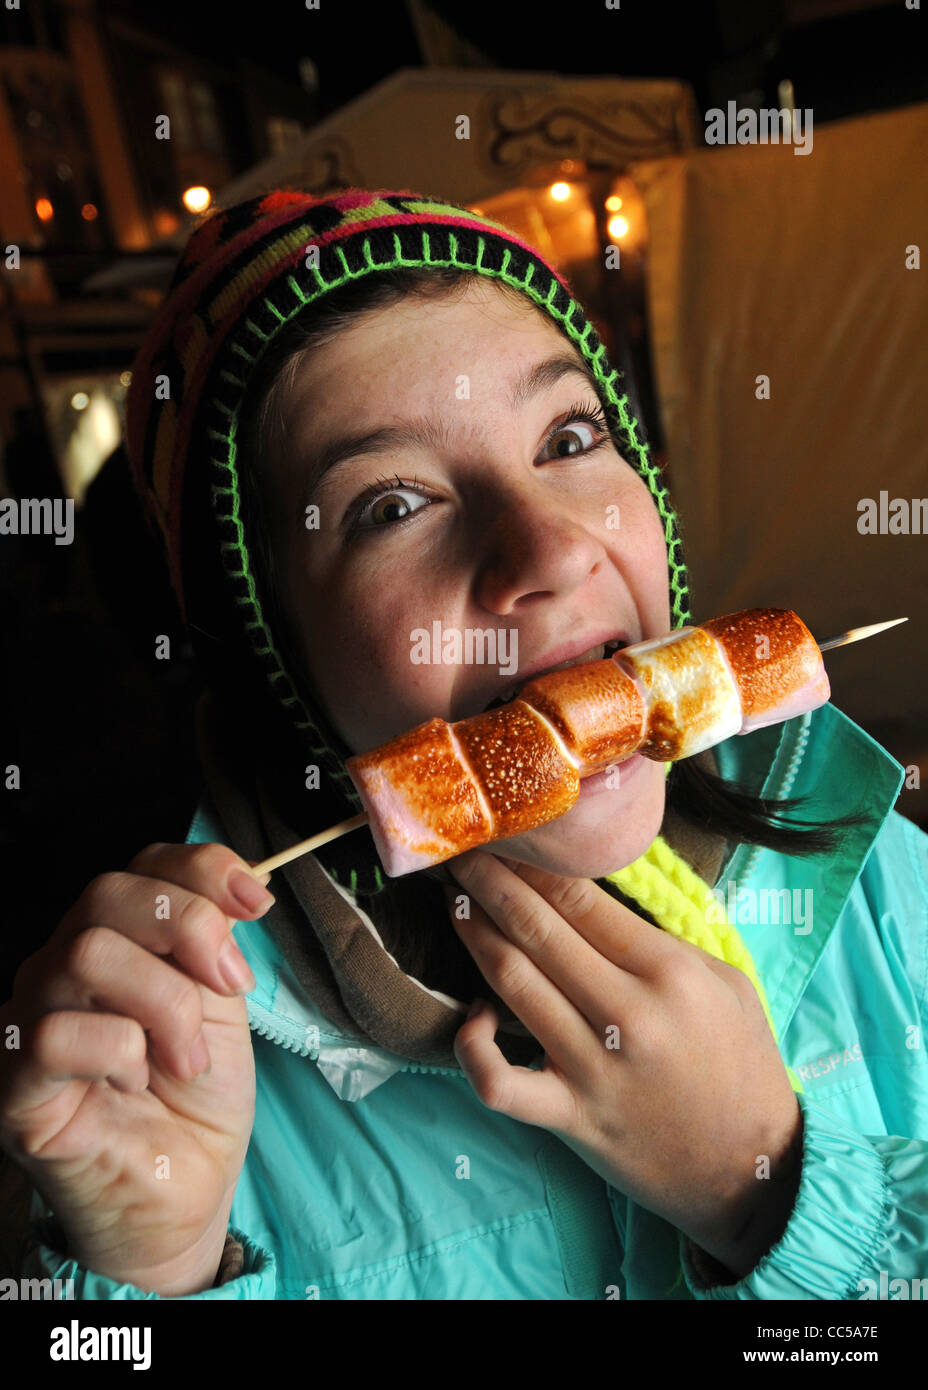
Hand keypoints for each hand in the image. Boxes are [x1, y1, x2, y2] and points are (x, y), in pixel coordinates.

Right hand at [0, 843, 272, 1294]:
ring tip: (187, 1057)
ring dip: (165, 1004)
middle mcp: (62, 967)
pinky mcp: (14, 1084)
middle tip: (228, 987)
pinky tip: (133, 1083)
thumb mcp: (222, 1003)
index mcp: (117, 940)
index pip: (143, 865)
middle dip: (189, 931)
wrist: (185, 1192)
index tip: (257, 902)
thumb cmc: (196, 1099)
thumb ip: (216, 941)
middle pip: (108, 894)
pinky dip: (119, 1053)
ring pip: (88, 953)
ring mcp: (29, 1019)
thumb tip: (244, 888)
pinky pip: (59, 1034)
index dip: (203, 870)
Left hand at [444, 850, 801, 1279]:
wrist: (751, 1167)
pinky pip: (499, 1082)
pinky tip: (474, 1017)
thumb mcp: (724, 981)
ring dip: (474, 934)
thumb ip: (661, 938)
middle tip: (460, 853)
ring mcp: (592, 1068)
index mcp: (669, 972)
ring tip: (454, 901)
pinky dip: (473, 1047)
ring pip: (512, 984)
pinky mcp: (569, 1117)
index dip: (532, 862)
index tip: (504, 838)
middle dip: (489, 882)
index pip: (580, 897)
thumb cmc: (740, 1063)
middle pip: (537, 929)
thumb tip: (594, 891)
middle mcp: (626, 1014)